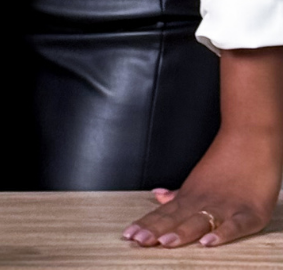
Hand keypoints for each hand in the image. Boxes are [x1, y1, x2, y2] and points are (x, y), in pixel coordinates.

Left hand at [122, 127, 280, 247]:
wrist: (251, 139)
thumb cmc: (226, 161)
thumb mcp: (199, 179)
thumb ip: (179, 193)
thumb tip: (158, 197)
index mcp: (190, 195)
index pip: (164, 214)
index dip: (147, 225)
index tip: (129, 235)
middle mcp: (203, 202)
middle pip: (176, 219)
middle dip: (156, 231)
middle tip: (138, 240)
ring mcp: (225, 207)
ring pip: (200, 221)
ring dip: (182, 233)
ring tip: (165, 242)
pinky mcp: (249, 213)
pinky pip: (235, 226)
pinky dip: (222, 234)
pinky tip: (208, 241)